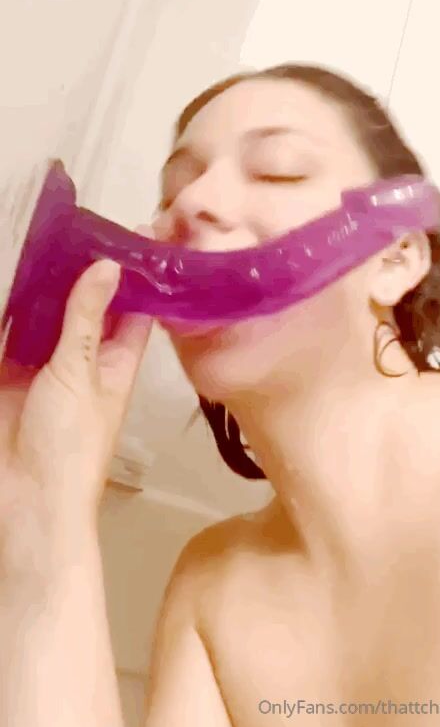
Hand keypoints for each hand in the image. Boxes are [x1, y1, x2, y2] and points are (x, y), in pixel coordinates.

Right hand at [0, 228, 152, 577]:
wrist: (25, 503)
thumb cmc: (69, 445)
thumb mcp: (79, 375)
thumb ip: (86, 320)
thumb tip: (109, 266)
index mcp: (118, 363)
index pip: (136, 310)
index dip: (139, 275)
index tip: (138, 231)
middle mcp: (85, 361)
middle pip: (89, 308)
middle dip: (84, 273)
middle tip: (78, 223)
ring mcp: (45, 368)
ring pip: (49, 316)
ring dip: (46, 285)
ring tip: (44, 236)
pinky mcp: (10, 374)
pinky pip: (14, 333)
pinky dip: (14, 308)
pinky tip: (12, 273)